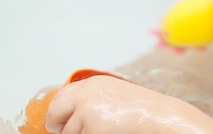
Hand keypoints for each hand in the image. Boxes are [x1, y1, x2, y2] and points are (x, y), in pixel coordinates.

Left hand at [45, 75, 200, 133]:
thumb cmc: (141, 109)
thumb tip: (67, 114)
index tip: (60, 122)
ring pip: (69, 133)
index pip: (60, 97)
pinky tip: (109, 133)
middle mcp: (86, 93)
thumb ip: (91, 99)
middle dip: (58, 125)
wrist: (158, 116)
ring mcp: (87, 111)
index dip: (59, 112)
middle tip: (65, 131)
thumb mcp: (113, 95)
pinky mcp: (91, 128)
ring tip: (106, 130)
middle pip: (54, 113)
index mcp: (93, 83)